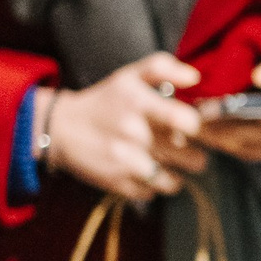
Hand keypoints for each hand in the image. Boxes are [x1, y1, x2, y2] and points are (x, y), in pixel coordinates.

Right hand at [45, 54, 204, 201]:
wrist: (62, 129)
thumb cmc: (105, 101)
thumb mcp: (129, 76)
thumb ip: (163, 67)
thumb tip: (195, 77)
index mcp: (139, 104)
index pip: (186, 121)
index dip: (199, 127)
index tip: (194, 127)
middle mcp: (134, 135)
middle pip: (190, 157)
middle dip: (195, 154)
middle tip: (188, 148)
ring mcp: (126, 162)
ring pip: (175, 181)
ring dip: (179, 174)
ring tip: (173, 163)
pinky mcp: (118, 184)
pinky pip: (153, 193)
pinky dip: (155, 185)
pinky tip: (149, 172)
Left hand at [196, 44, 260, 164]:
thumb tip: (259, 77)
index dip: (249, 116)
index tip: (222, 106)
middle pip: (258, 137)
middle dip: (226, 126)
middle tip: (198, 114)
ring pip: (249, 148)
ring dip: (221, 137)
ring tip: (196, 121)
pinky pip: (248, 153)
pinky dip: (226, 142)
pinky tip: (208, 130)